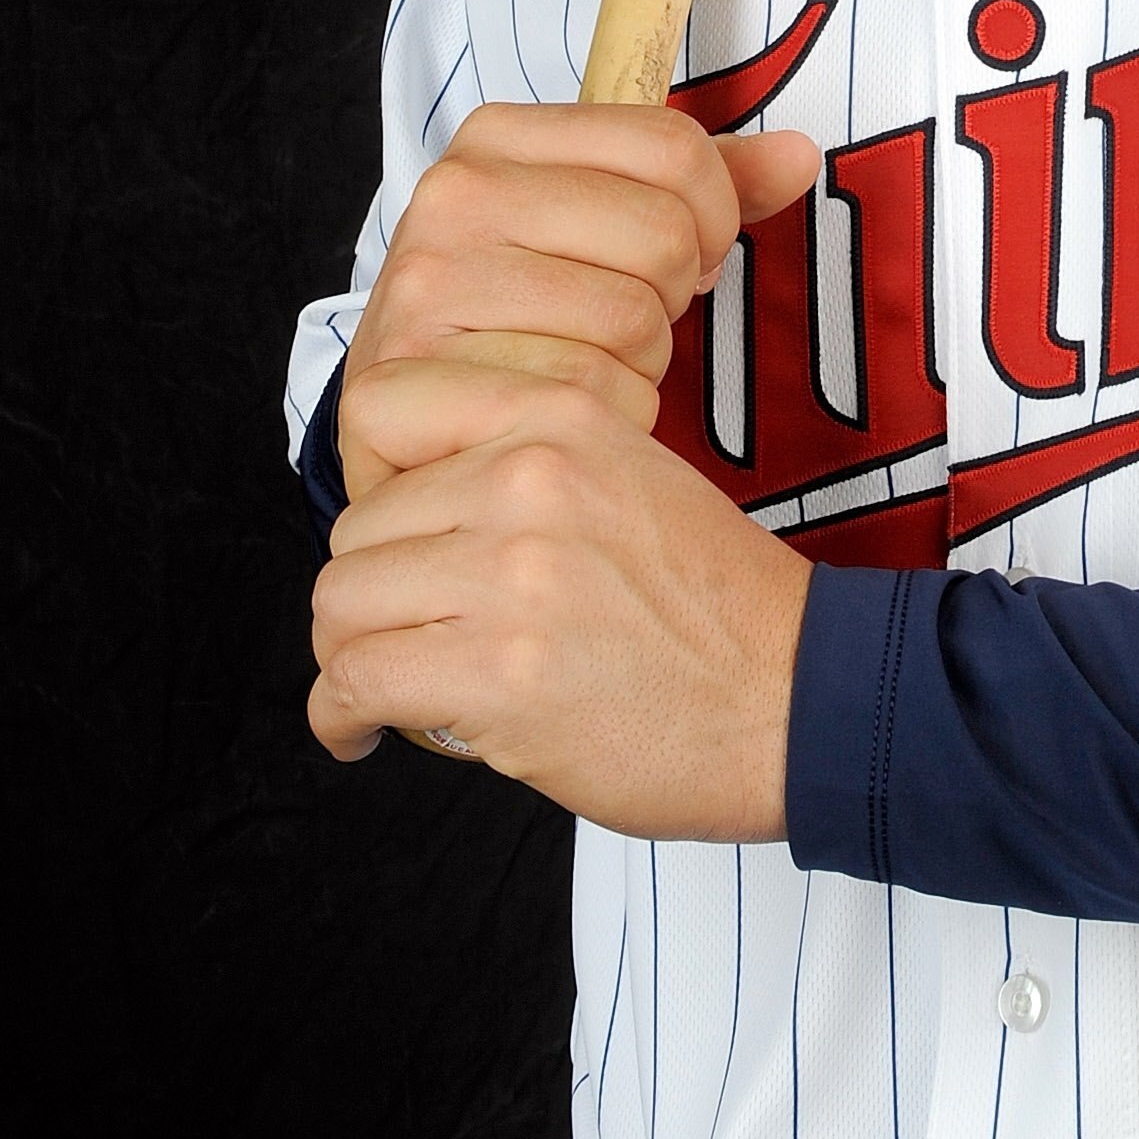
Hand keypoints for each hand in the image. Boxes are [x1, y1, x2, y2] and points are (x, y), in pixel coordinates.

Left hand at [308, 360, 815, 839]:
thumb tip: (404, 519)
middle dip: (370, 594)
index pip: (384, 407)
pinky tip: (358, 732)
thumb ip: (521, 473)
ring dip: (354, 658)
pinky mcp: (500, 676)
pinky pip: (354, 685)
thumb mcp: (629, 479)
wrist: (799, 698)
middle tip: (408, 637)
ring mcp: (512, 579)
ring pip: (342, 607)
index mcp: (562, 416)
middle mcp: (528, 482)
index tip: (391, 538)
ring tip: (389, 687)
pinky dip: (339, 719)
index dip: (373, 484)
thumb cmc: (716, 609)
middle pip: (356, 530)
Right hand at [341, 103, 817, 500]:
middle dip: (671, 297)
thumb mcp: (601, 223)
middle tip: (623, 320)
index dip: (711, 213)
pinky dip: (604, 419)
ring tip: (587, 363)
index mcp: (497, 138)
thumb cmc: (521, 313)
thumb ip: (701, 186)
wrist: (413, 416)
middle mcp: (452, 197)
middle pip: (664, 235)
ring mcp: (428, 287)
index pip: (674, 148)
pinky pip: (586, 399)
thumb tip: (799, 157)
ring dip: (637, 365)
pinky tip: (561, 410)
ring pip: (633, 322)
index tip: (680, 251)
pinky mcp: (420, 377)